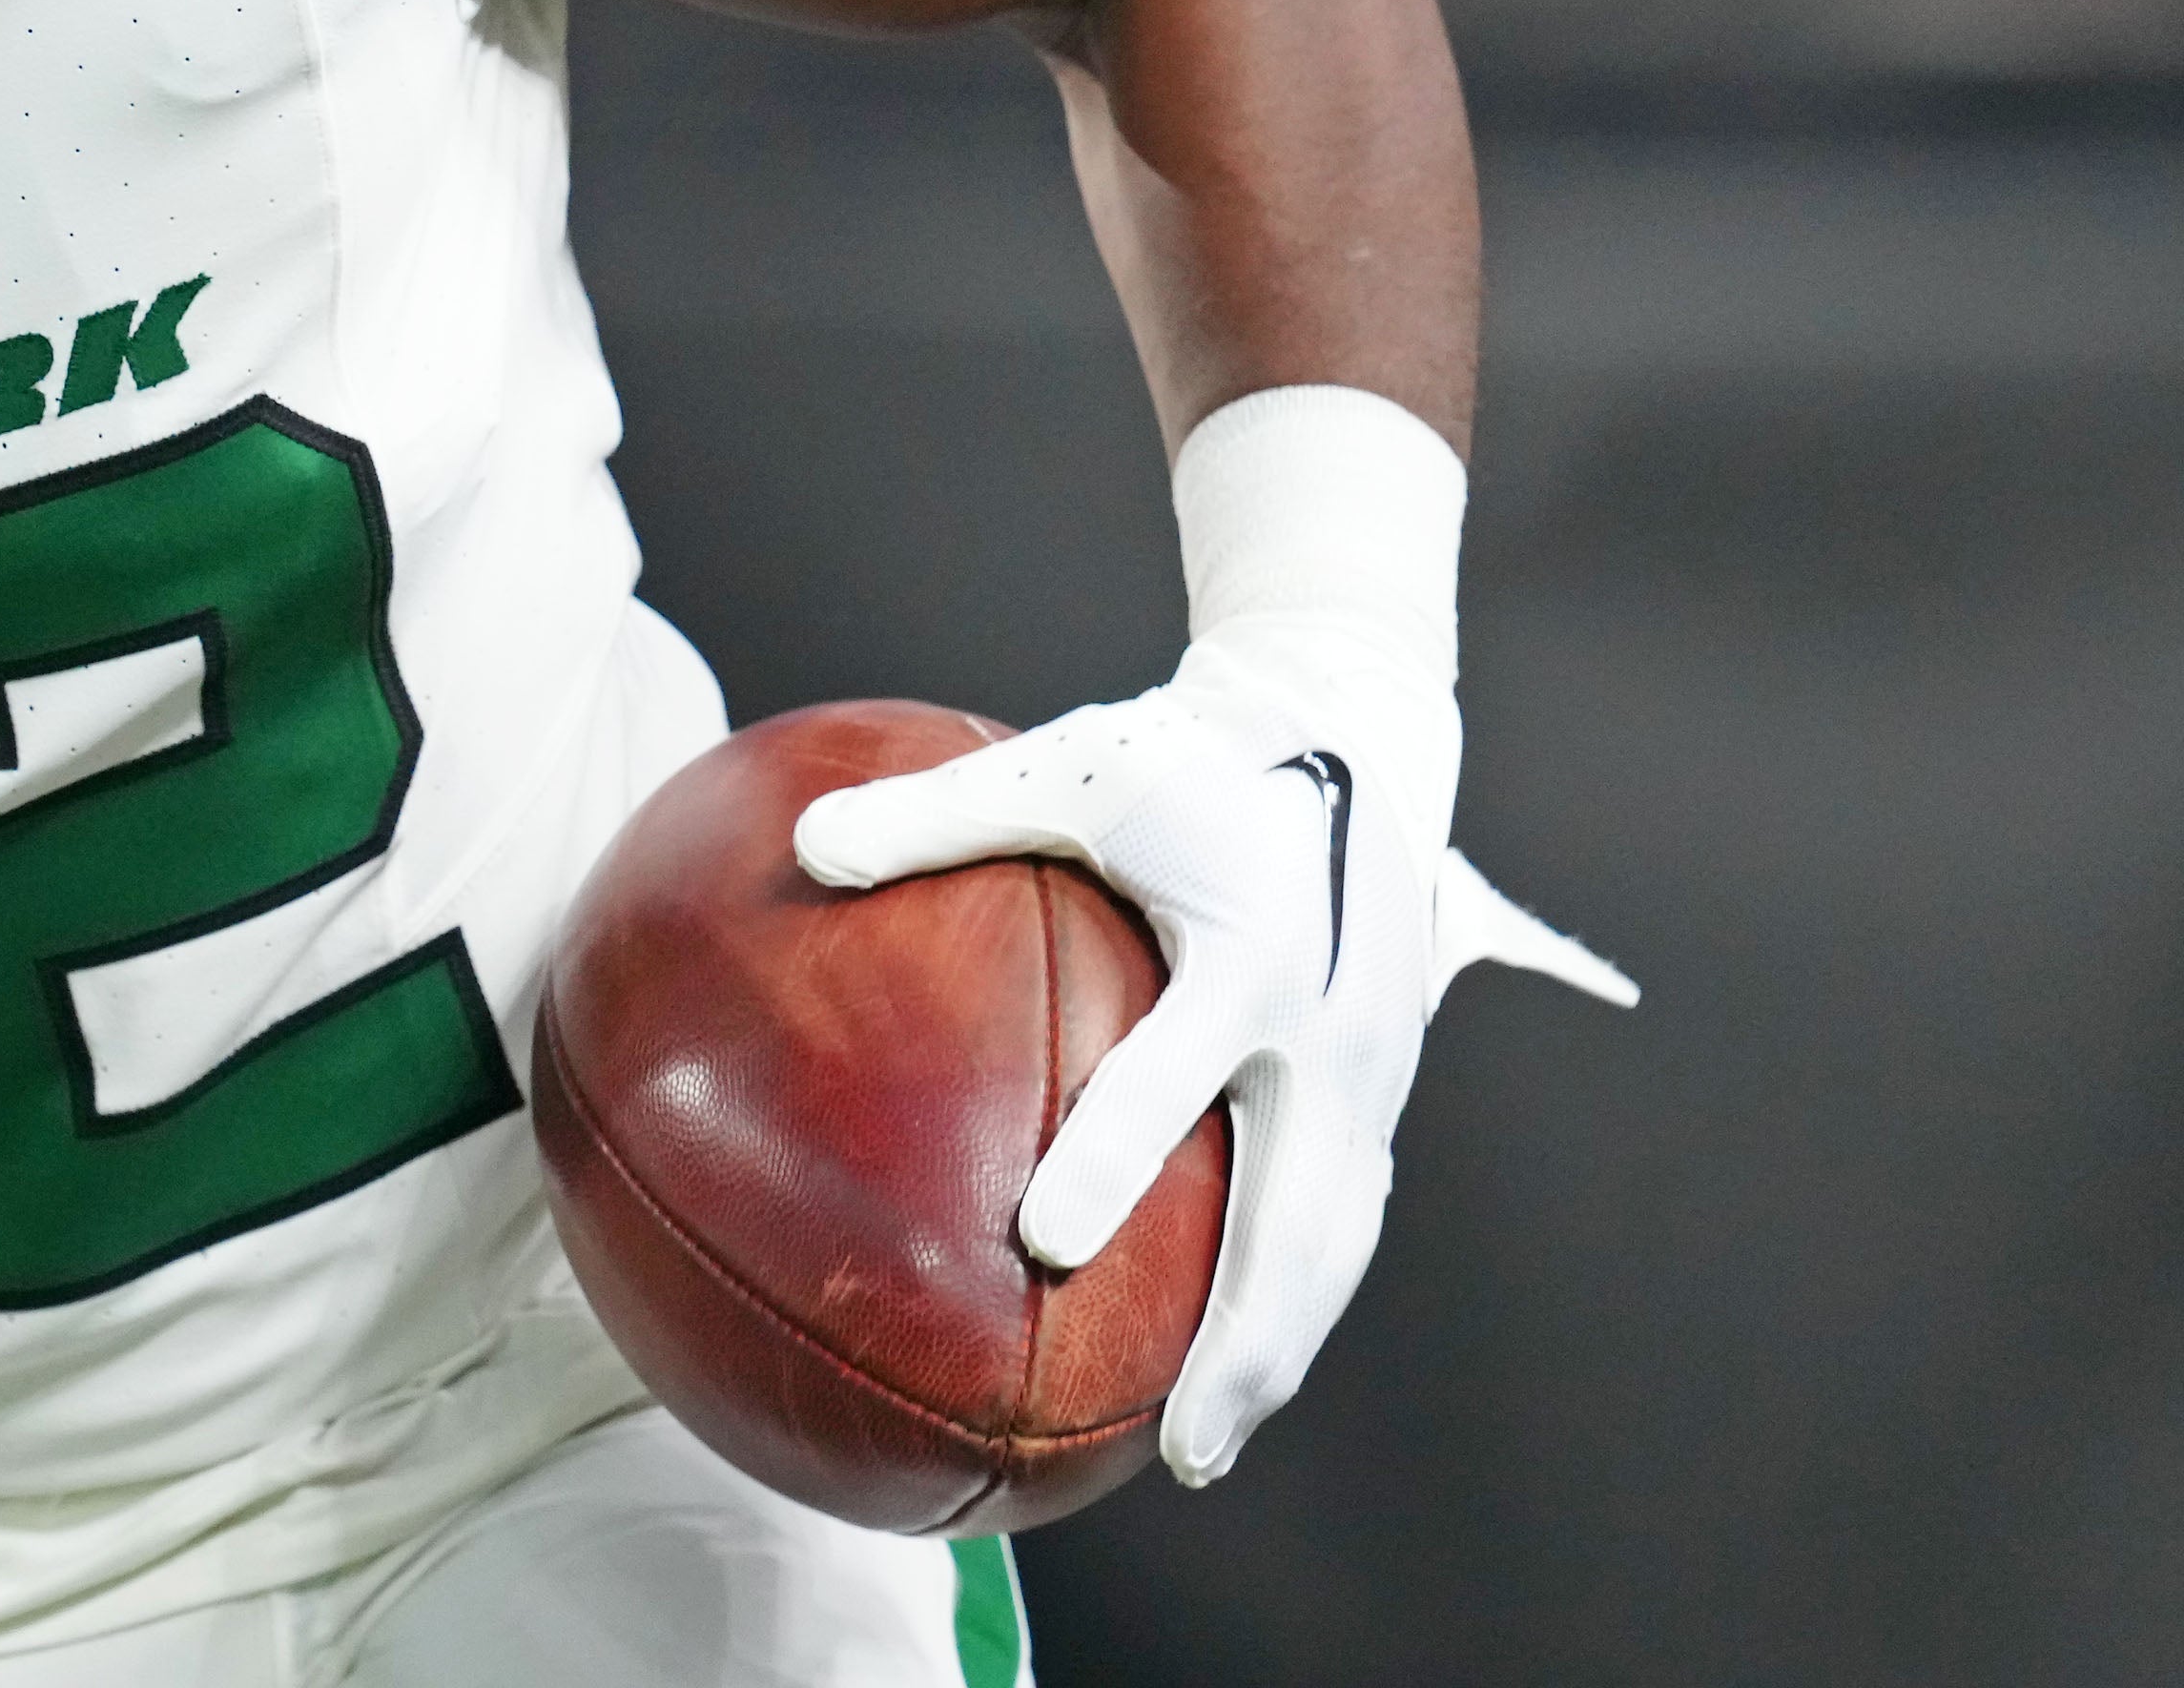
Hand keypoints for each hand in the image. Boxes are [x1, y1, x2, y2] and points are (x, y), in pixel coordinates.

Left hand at [793, 626, 1630, 1485]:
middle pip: (1301, 1219)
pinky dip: (1290, 1301)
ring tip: (1196, 1449)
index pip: (1176, 1074)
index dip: (1113, 1157)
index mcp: (1254, 951)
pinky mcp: (1382, 1092)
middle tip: (1174, 1444)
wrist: (1351, 733)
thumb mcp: (1067, 767)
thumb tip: (801, 848)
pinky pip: (1338, 1217)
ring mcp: (1376, 1073)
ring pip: (1333, 1243)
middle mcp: (1332, 1031)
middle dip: (1246, 1341)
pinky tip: (1223, 1366)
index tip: (1039, 1240)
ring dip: (1276, 1350)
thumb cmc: (1185, 756)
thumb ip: (939, 813)